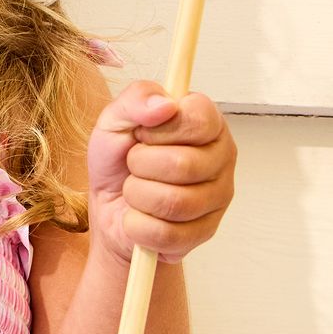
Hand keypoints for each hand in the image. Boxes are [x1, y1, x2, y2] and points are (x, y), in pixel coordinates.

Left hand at [85, 80, 237, 267]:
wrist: (110, 208)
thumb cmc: (118, 159)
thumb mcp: (114, 119)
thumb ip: (136, 99)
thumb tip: (164, 105)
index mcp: (208, 121)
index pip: (198, 119)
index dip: (160, 129)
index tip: (142, 133)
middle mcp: (222, 156)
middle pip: (183, 165)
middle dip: (140, 166)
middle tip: (134, 164)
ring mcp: (219, 196)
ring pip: (175, 203)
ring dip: (138, 196)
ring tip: (135, 189)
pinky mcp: (205, 232)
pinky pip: (167, 234)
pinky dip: (138, 225)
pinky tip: (140, 216)